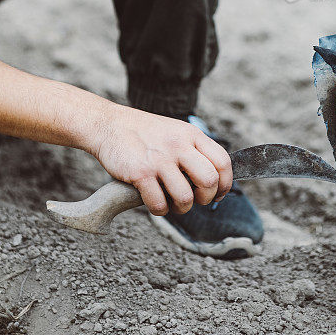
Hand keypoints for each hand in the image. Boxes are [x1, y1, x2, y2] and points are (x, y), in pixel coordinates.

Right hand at [90, 105, 232, 216]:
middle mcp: (178, 145)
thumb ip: (195, 149)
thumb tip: (214, 179)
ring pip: (185, 197)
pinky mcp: (140, 173)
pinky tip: (154, 201)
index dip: (225, 184)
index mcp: (191, 134)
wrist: (110, 125)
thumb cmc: (145, 133)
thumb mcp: (176, 131)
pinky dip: (159, 210)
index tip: (217, 194)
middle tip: (194, 199)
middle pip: (209, 181)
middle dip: (205, 198)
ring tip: (172, 202)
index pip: (223, 161)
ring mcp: (160, 159)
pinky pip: (159, 204)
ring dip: (181, 208)